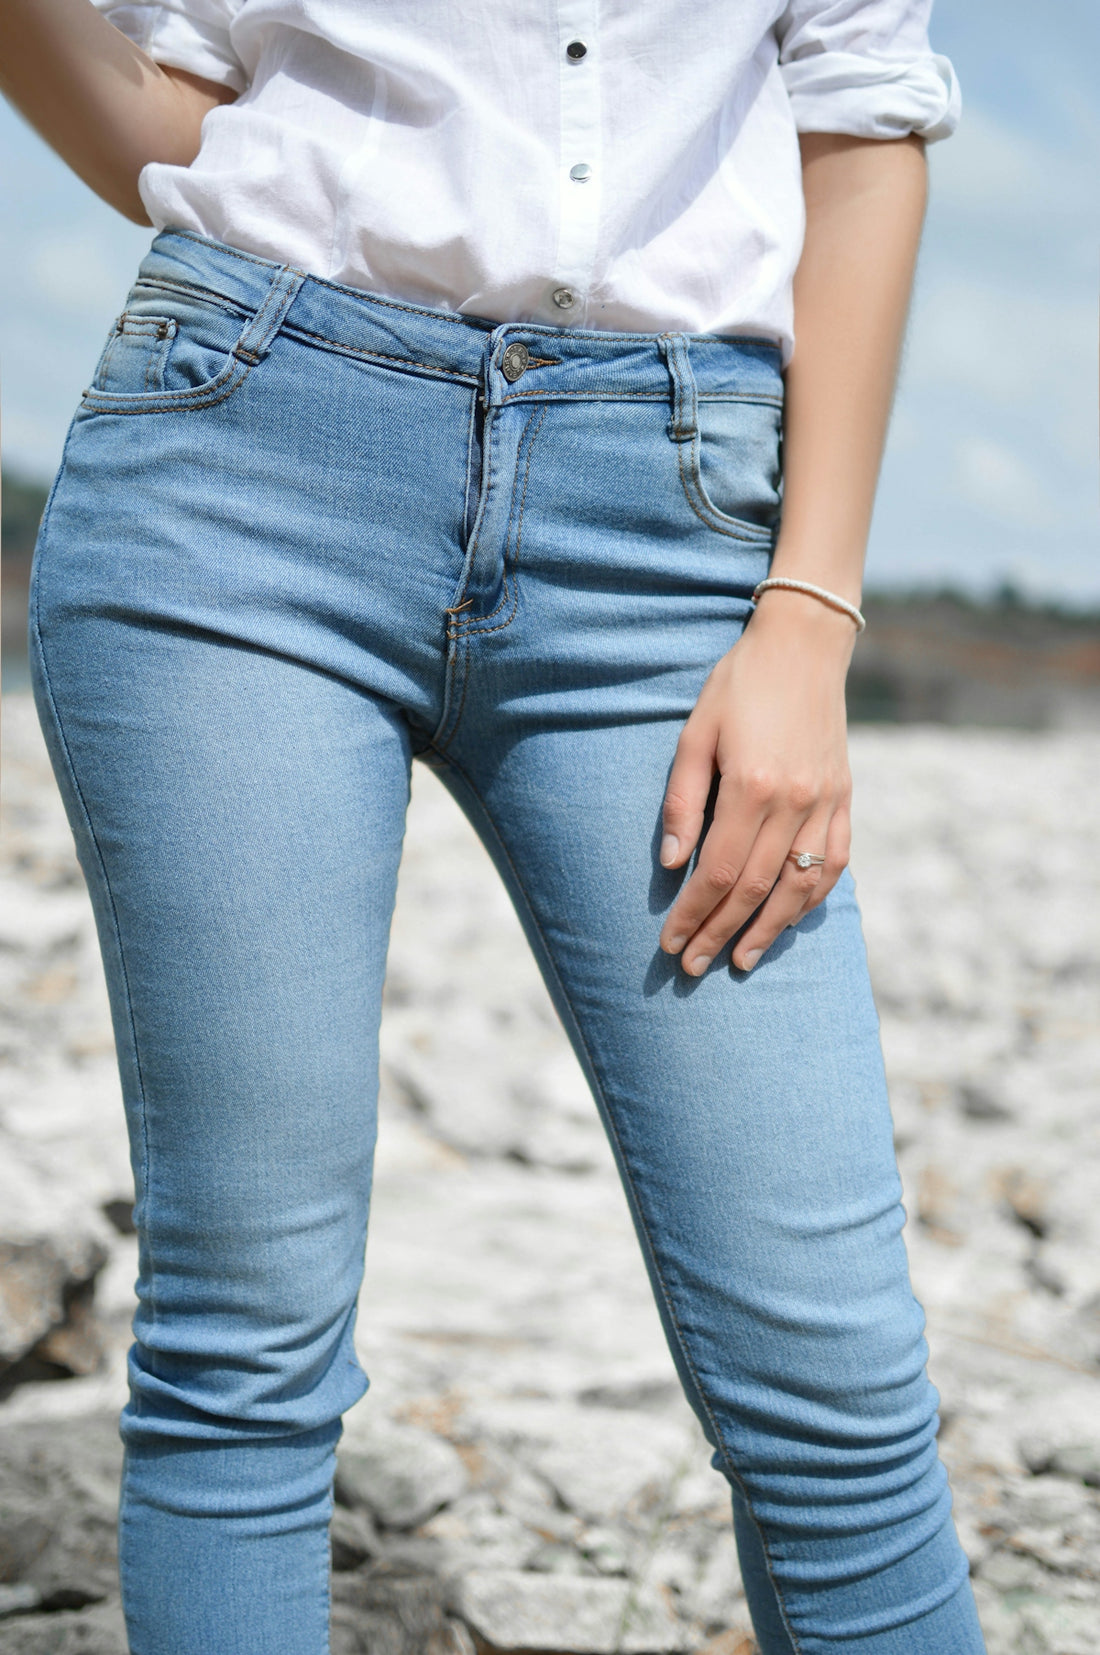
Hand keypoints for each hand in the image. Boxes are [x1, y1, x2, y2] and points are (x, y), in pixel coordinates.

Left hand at [658, 590, 855, 973]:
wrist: (805, 645)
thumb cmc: (738, 684)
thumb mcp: (695, 733)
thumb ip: (683, 801)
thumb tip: (673, 865)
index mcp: (753, 787)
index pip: (717, 872)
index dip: (692, 914)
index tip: (670, 942)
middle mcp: (795, 802)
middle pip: (754, 889)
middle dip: (720, 932)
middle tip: (693, 966)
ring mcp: (826, 802)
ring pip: (799, 886)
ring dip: (770, 930)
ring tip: (742, 959)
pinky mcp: (844, 797)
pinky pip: (834, 862)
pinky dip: (811, 898)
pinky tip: (788, 918)